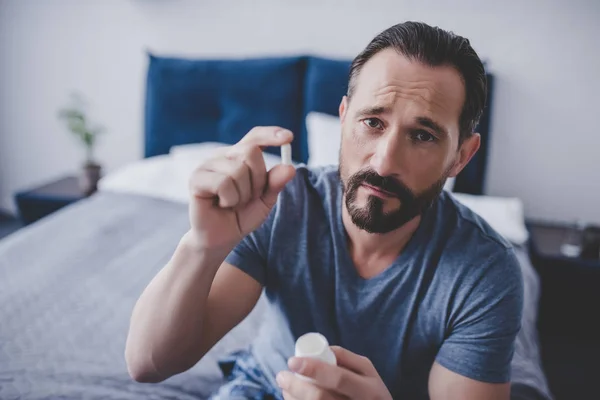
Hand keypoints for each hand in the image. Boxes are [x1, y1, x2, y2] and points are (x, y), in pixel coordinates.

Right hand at [186, 127, 294, 249]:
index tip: (289, 138)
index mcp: (239, 157)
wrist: (221, 239)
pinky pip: (223, 183)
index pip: (255, 137)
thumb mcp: (265, 200)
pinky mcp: (196, 178)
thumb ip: (275, 183)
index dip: (271, 134)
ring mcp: (207, 165)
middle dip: (258, 179)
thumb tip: (289, 168)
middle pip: (251, 151)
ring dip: (242, 194)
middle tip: (249, 197)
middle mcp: (222, 156)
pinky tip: (221, 205)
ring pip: (238, 170)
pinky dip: (229, 199)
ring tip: (233, 203)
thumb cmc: (241, 216)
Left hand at [276, 346, 391, 399]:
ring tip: (284, 387)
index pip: (338, 378)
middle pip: (320, 398)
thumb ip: (346, 357)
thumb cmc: (370, 392)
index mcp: (369, 390)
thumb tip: (321, 349)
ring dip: (292, 397)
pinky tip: (292, 398)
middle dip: (295, 386)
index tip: (292, 361)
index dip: (313, 369)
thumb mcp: (367, 372)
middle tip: (281, 375)